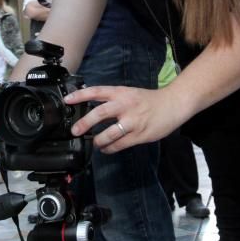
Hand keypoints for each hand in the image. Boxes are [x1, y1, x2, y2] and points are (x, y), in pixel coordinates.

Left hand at [67, 86, 191, 152]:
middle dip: (84, 123)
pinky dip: (110, 148)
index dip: (80, 95)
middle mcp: (125, 105)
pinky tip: (106, 149)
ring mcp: (133, 121)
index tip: (67, 100)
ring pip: (109, 133)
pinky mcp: (140, 135)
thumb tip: (92, 109)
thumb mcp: (129, 93)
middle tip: (75, 131)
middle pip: (100, 113)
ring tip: (94, 143)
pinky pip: (120, 144)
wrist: (173, 104)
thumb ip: (112, 100)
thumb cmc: (148, 100)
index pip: (96, 91)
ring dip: (98, 141)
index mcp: (121, 93)